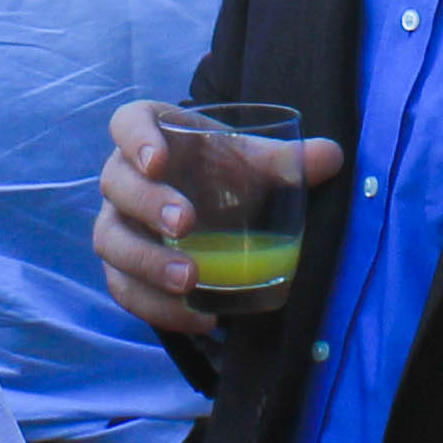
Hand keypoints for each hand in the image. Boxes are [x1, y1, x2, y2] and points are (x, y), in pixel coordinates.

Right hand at [94, 100, 341, 338]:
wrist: (212, 203)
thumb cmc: (225, 170)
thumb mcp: (252, 161)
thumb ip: (286, 159)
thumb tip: (331, 157)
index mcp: (151, 134)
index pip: (128, 123)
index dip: (137, 139)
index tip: (159, 160)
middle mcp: (123, 176)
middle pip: (117, 184)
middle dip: (148, 204)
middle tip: (186, 224)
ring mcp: (118, 223)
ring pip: (111, 241)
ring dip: (146, 262)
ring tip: (189, 280)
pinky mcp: (123, 267)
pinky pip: (124, 288)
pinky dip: (156, 307)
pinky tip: (200, 318)